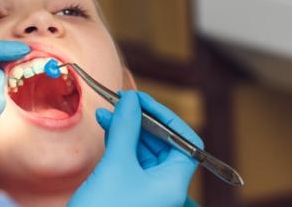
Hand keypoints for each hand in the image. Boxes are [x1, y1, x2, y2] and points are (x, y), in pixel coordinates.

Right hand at [69, 91, 202, 206]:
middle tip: (121, 102)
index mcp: (173, 183)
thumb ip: (126, 128)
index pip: (185, 141)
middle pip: (164, 143)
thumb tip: (131, 101)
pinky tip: (106, 128)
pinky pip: (131, 160)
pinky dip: (120, 142)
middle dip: (142, 120)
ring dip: (127, 129)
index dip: (166, 118)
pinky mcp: (129, 191)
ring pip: (144, 150)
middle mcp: (165, 187)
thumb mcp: (116, 164)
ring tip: (107, 113)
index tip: (141, 101)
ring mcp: (147, 190)